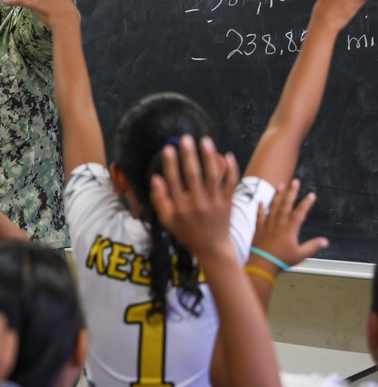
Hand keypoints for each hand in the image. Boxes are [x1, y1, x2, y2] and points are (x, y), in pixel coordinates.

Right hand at [150, 135, 238, 259]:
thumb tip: (156, 178)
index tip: (168, 149)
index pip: (174, 182)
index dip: (170, 164)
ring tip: (205, 141)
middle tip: (186, 138)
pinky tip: (227, 155)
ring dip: (209, 157)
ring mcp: (215, 203)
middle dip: (189, 155)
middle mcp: (198, 204)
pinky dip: (231, 170)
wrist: (212, 248)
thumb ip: (160, 200)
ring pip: (213, 176)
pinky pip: (230, 184)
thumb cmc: (187, 232)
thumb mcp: (167, 221)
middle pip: (193, 176)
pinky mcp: (228, 203)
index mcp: (181, 208)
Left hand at [251, 179, 327, 271]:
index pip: (300, 212)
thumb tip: (325, 241)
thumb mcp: (300, 255)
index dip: (306, 203)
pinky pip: (259, 216)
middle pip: (286, 205)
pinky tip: (261, 201)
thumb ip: (313, 246)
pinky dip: (260, 208)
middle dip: (291, 192)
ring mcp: (267, 225)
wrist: (261, 264)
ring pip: (273, 207)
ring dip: (277, 195)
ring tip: (280, 185)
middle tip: (295, 181)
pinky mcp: (258, 229)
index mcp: (289, 229)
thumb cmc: (280, 261)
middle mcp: (278, 224)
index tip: (311, 194)